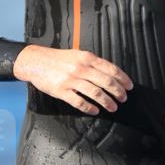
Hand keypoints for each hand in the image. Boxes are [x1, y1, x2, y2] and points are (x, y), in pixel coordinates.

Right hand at [13, 45, 132, 114]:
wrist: (35, 61)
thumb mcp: (77, 54)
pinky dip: (89, 107)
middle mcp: (80, 68)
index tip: (129, 86)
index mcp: (86, 57)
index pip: (110, 69)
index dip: (122, 79)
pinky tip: (95, 110)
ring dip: (107, 102)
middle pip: (106, 82)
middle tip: (123, 98)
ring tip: (113, 107)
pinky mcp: (61, 91)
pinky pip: (79, 102)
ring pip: (95, 93)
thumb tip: (110, 73)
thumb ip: (92, 62)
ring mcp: (70, 80)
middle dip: (118, 92)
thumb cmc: (57, 59)